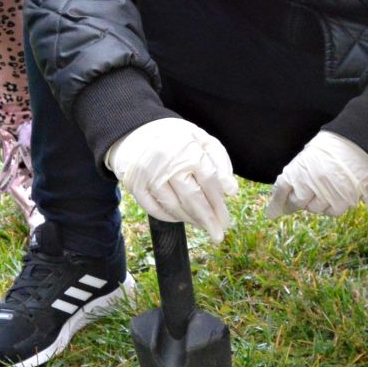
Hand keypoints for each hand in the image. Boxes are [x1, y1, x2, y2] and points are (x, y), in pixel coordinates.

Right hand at [105, 117, 238, 240]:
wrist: (136, 131)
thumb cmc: (176, 138)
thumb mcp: (201, 140)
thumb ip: (219, 162)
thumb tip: (231, 191)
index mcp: (188, 150)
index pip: (209, 182)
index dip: (219, 204)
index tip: (226, 220)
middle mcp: (168, 164)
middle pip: (192, 198)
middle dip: (208, 220)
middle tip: (218, 235)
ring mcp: (150, 176)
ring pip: (174, 206)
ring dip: (191, 220)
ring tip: (203, 226)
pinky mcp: (136, 185)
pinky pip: (154, 209)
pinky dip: (170, 218)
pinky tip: (182, 218)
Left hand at [267, 130, 367, 217]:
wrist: (361, 143)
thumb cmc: (335, 145)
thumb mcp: (310, 154)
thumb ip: (298, 171)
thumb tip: (288, 190)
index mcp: (299, 168)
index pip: (282, 189)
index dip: (277, 201)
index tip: (274, 210)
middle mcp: (310, 183)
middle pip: (296, 202)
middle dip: (297, 202)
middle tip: (302, 198)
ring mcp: (326, 193)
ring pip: (314, 209)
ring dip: (315, 203)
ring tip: (323, 191)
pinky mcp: (342, 201)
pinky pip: (331, 212)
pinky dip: (330, 207)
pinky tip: (334, 196)